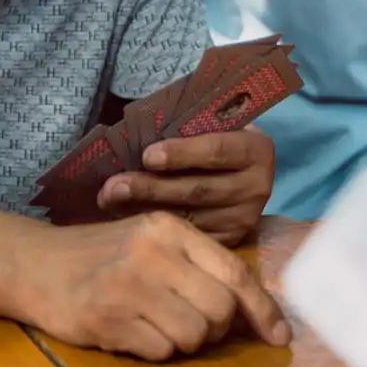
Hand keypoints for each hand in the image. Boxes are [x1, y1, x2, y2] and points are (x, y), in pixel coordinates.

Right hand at [18, 211, 290, 360]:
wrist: (33, 264)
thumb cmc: (102, 255)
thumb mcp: (150, 242)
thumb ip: (197, 266)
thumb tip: (252, 310)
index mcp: (170, 228)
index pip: (235, 273)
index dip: (263, 310)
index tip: (280, 336)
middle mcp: (153, 252)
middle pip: (220, 310)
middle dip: (213, 329)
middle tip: (188, 322)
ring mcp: (129, 284)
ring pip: (193, 335)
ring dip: (182, 341)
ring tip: (155, 323)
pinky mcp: (107, 317)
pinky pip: (159, 351)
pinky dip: (153, 349)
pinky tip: (130, 330)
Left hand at [98, 128, 274, 246]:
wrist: (241, 169)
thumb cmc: (216, 137)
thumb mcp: (212, 124)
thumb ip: (185, 126)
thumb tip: (135, 134)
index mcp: (256, 151)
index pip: (218, 150)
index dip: (181, 153)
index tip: (146, 155)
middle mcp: (257, 188)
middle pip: (198, 190)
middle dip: (151, 187)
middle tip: (113, 185)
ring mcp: (243, 220)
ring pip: (188, 218)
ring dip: (143, 209)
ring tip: (109, 199)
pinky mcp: (229, 242)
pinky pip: (187, 237)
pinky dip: (154, 226)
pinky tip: (125, 218)